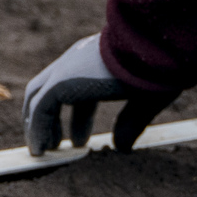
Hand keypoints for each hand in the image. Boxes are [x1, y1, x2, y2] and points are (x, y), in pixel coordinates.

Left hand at [20, 33, 177, 154]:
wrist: (154, 44)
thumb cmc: (158, 68)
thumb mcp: (145, 100)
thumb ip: (130, 122)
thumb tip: (121, 147)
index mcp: (97, 62)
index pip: (77, 90)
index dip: (77, 117)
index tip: (79, 140)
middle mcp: (77, 62)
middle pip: (51, 92)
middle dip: (52, 120)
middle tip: (57, 145)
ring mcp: (66, 69)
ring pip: (39, 98)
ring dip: (39, 126)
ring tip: (42, 152)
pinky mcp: (61, 81)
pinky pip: (40, 109)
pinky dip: (37, 129)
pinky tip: (41, 149)